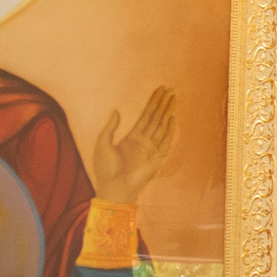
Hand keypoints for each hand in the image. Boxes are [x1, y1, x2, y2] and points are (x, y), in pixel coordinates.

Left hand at [92, 84, 178, 205]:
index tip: (159, 91)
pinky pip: (166, 141)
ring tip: (174, 99)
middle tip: (170, 90)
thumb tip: (116, 110)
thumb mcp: (103, 143)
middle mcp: (144, 141)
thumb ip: (110, 127)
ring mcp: (152, 149)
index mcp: (132, 137)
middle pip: (156, 118)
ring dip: (168, 112)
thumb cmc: (105, 167)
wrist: (113, 186)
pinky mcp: (157, 157)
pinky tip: (173, 119)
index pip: (145, 116)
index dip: (152, 103)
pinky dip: (170, 130)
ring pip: (162, 126)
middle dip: (163, 104)